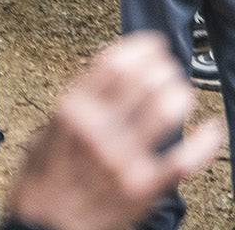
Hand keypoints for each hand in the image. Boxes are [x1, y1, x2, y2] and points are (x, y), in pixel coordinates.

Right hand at [5, 32, 223, 229]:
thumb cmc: (44, 182)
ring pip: (165, 111)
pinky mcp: (144, 186)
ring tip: (183, 92)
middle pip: (143, 82)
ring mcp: (123, 158)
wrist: (46, 227)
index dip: (141, 49)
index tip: (154, 44)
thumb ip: (76, 108)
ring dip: (181, 95)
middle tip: (171, 67)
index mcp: (70, 111)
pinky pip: (185, 158)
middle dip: (165, 69)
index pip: (112, 64)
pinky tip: (211, 129)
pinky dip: (205, 140)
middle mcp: (97, 129)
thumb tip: (104, 80)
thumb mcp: (47, 132)